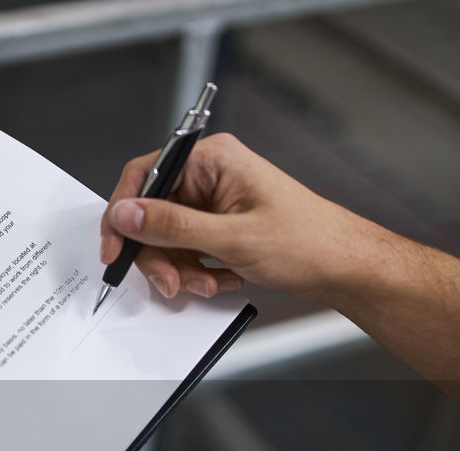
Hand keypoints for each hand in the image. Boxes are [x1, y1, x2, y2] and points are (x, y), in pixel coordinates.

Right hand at [99, 133, 383, 301]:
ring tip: (206, 283)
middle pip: (152, 213)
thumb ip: (172, 226)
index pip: (144, 175)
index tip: (116, 248)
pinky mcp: (219, 227)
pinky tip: (221, 279)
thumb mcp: (232, 237)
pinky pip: (186, 250)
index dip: (123, 213)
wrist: (344, 267)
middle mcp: (209, 175)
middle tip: (170, 282)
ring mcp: (214, 202)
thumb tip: (126, 214)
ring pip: (166, 238)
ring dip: (180, 268)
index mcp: (212, 159)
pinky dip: (196, 271)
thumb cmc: (308, 240)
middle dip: (159, 254)